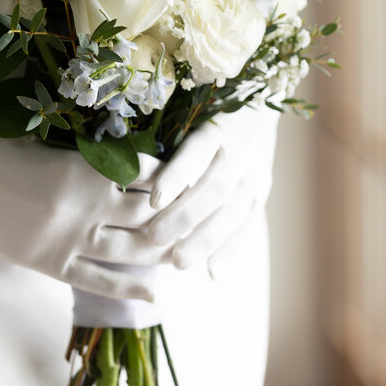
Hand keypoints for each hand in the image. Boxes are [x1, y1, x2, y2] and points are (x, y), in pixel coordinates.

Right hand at [0, 140, 173, 298]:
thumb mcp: (50, 144)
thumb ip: (90, 159)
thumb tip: (130, 168)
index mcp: (85, 167)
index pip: (149, 173)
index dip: (174, 175)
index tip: (188, 175)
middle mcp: (85, 206)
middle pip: (150, 214)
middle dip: (177, 214)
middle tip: (196, 215)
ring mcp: (69, 239)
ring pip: (134, 250)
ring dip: (162, 249)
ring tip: (182, 249)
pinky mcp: (51, 264)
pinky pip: (101, 282)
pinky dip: (132, 289)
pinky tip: (156, 293)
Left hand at [146, 103, 278, 278]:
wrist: (256, 112)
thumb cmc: (205, 114)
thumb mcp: (190, 114)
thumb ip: (167, 139)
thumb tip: (123, 162)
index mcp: (217, 127)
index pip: (196, 153)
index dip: (176, 176)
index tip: (153, 200)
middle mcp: (240, 151)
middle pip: (216, 188)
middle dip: (186, 216)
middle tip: (154, 237)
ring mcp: (255, 175)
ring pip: (234, 211)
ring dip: (206, 239)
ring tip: (178, 262)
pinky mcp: (262, 195)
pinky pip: (249, 226)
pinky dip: (232, 250)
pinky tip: (213, 273)